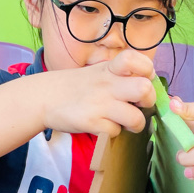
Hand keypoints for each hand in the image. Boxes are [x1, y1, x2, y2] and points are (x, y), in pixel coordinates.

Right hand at [41, 50, 156, 136]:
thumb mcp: (98, 73)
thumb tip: (147, 88)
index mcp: (110, 68)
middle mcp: (107, 84)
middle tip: (140, 105)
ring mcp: (100, 104)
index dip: (147, 70)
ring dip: (136, 124)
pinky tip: (106, 127)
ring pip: (136, 118)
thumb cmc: (77, 87)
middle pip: (144, 89)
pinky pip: (116, 132)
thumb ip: (121, 77)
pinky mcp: (91, 122)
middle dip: (149, 101)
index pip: (137, 60)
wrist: (44, 97)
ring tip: (127, 123)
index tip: (143, 79)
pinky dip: (114, 133)